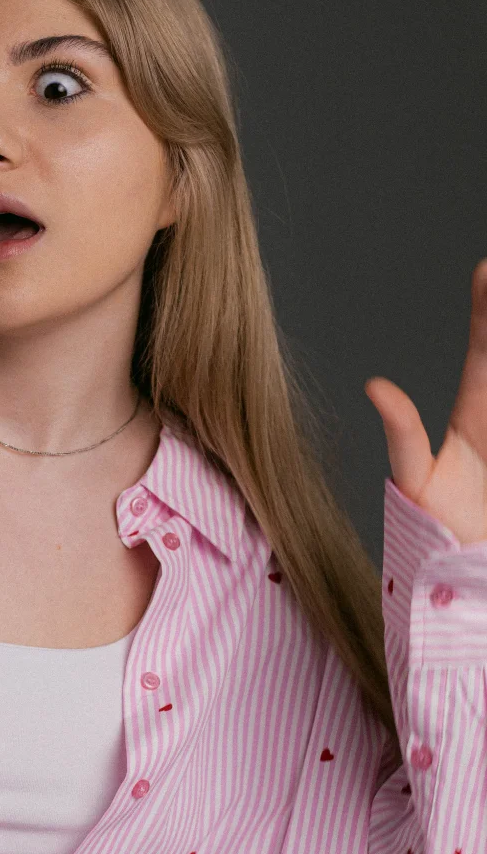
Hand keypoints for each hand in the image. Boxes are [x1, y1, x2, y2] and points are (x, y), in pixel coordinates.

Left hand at [365, 257, 486, 545]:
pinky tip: (403, 395)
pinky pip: (441, 430)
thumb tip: (376, 386)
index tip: (486, 268)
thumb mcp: (418, 478)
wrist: (467, 585)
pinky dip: (425, 413)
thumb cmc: (437, 530)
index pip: (485, 356)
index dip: (486, 312)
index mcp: (477, 421)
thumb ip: (404, 433)